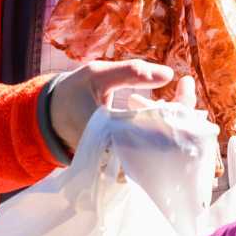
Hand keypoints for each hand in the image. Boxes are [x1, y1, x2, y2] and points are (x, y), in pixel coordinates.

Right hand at [47, 59, 178, 153]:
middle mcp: (119, 155)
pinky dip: (161, 130)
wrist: (49, 118)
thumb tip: (169, 74)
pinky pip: (152, 148)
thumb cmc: (71, 94)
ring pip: (162, 147)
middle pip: (168, 142)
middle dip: (183, 113)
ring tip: (178, 95)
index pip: (161, 127)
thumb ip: (131, 73)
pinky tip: (162, 109)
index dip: (181, 104)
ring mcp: (122, 162)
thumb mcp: (97, 75)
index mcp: (112, 135)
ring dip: (173, 122)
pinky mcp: (124, 162)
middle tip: (185, 87)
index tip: (186, 80)